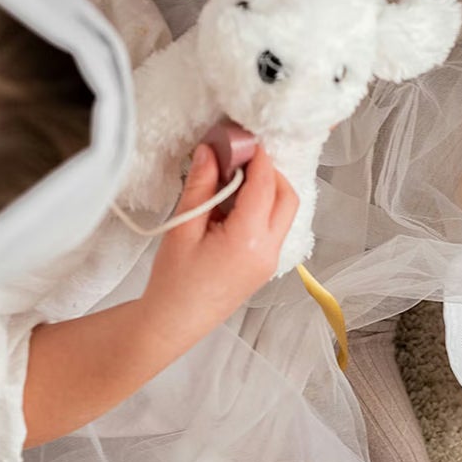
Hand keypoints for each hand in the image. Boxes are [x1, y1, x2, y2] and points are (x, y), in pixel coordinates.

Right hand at [142, 143, 298, 335]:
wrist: (175, 321)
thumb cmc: (174, 281)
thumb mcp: (182, 228)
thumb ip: (201, 186)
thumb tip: (211, 151)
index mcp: (249, 240)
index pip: (265, 186)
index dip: (258, 157)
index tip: (245, 139)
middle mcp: (268, 251)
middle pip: (287, 197)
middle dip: (270, 172)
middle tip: (241, 158)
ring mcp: (270, 260)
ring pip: (285, 213)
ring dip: (268, 190)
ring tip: (233, 181)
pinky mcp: (265, 265)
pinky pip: (275, 227)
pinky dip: (263, 209)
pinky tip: (233, 205)